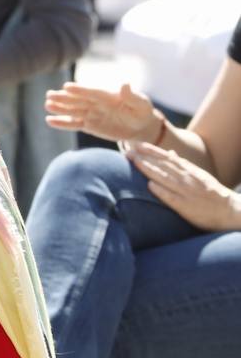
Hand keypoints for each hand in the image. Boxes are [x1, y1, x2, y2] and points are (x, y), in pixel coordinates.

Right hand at [45, 82, 160, 142]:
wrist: (139, 126)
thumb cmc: (141, 112)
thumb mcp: (142, 104)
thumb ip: (132, 96)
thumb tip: (125, 84)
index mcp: (107, 95)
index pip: (91, 92)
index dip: (80, 90)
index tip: (67, 87)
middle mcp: (95, 103)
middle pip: (78, 100)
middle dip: (64, 98)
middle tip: (50, 95)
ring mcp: (90, 113)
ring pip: (72, 110)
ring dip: (59, 108)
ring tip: (47, 105)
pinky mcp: (88, 125)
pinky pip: (73, 124)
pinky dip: (62, 123)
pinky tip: (49, 120)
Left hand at [125, 142, 240, 232]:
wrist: (231, 212)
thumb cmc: (211, 194)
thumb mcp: (199, 175)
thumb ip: (183, 165)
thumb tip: (170, 152)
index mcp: (191, 171)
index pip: (168, 158)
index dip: (152, 151)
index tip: (137, 145)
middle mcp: (189, 179)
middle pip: (164, 166)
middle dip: (145, 158)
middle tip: (128, 152)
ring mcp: (188, 192)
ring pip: (167, 178)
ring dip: (150, 170)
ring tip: (135, 163)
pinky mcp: (188, 207)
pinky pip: (173, 198)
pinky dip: (162, 191)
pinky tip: (150, 185)